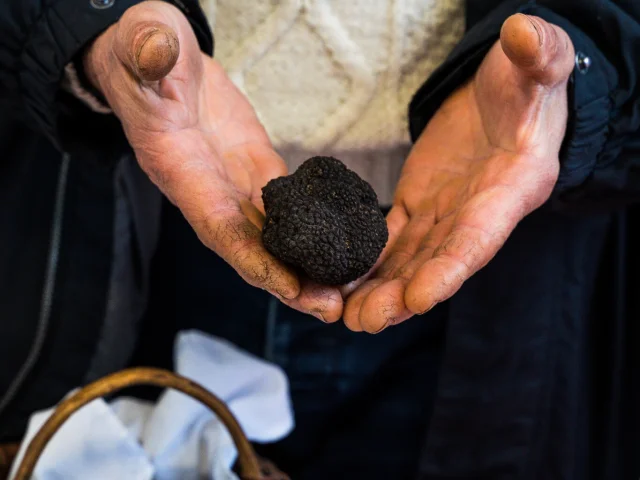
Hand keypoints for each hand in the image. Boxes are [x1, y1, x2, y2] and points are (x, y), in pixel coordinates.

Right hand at [84, 1, 342, 320]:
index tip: (290, 288)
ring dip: (306, 266)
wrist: (162, 62)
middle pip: (252, 248)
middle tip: (331, 308)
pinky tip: (342, 246)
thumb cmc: (145, 58)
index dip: (253, 260)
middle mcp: (210, 191)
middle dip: (289, 282)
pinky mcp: (258, 170)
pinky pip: (289, 206)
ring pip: (274, 236)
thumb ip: (149, 54)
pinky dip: (314, 229)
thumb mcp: (143, 48)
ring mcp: (236, 184)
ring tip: (344, 291)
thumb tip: (157, 51)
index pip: (219, 227)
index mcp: (181, 172)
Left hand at [344, 14, 574, 332]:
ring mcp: (444, 214)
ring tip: (343, 315)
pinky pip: (390, 239)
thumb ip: (539, 58)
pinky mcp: (418, 205)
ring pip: (409, 259)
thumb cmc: (526, 87)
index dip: (450, 269)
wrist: (506, 102)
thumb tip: (527, 36)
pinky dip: (368, 261)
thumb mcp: (537, 67)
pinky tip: (340, 281)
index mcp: (509, 188)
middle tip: (364, 321)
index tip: (419, 299)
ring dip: (378, 289)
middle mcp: (476, 213)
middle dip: (401, 294)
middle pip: (436, 262)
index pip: (479, 236)